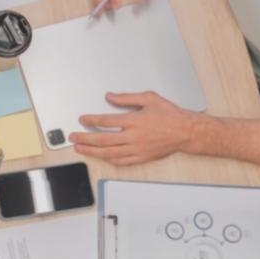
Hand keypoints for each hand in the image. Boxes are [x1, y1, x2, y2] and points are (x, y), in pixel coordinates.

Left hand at [69, 91, 197, 165]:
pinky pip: (121, 161)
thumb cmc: (170, 115)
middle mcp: (134, 136)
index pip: (106, 121)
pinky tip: (101, 157)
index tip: (82, 119)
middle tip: (73, 137)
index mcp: (134, 120)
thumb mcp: (149, 98)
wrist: (186, 132)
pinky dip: (108, 160)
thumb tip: (110, 96)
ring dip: (92, 151)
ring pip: (109, 153)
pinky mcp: (141, 157)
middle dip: (85, 138)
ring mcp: (137, 149)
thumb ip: (126, 98)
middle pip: (103, 139)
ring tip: (80, 149)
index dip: (91, 120)